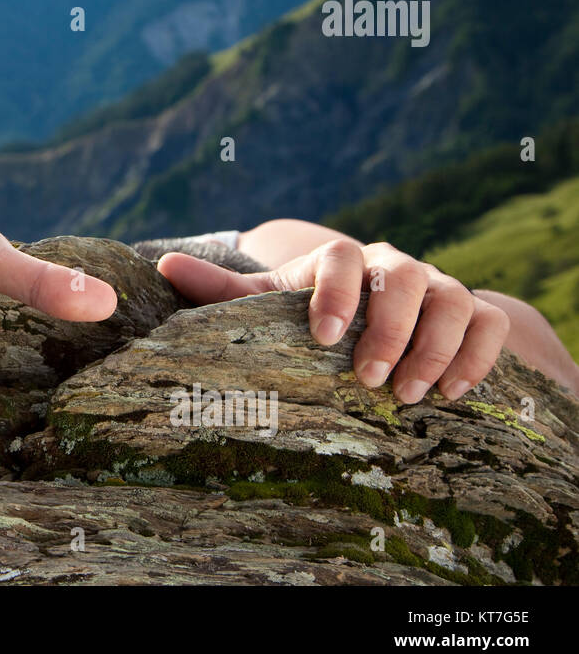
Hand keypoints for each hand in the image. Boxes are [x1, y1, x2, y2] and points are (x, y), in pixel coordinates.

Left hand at [157, 240, 510, 402]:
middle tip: (368, 379)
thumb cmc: (310, 309)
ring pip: (456, 299)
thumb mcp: (266, 301)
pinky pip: (491, 323)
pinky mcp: (475, 313)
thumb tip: (163, 266)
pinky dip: (477, 355)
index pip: (342, 256)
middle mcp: (393, 266)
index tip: (323, 337)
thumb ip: (221, 289)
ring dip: (435, 348)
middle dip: (389, 330)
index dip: (334, 292)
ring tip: (410, 396)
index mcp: (340, 260)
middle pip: (405, 278)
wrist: (373, 311)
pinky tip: (452, 393)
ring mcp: (439, 287)